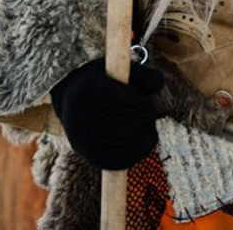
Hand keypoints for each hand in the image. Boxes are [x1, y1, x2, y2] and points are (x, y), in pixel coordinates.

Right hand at [50, 56, 164, 169]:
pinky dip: (135, 154)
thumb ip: (143, 75)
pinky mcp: (87, 155)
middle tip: (150, 117)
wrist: (73, 100)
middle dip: (143, 122)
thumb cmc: (104, 82)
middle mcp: (80, 116)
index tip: (148, 105)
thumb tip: (159, 83)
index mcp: (88, 90)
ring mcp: (81, 138)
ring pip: (122, 144)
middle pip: (122, 125)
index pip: (122, 103)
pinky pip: (116, 162)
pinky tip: (143, 144)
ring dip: (142, 138)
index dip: (142, 106)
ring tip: (148, 129)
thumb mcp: (121, 69)